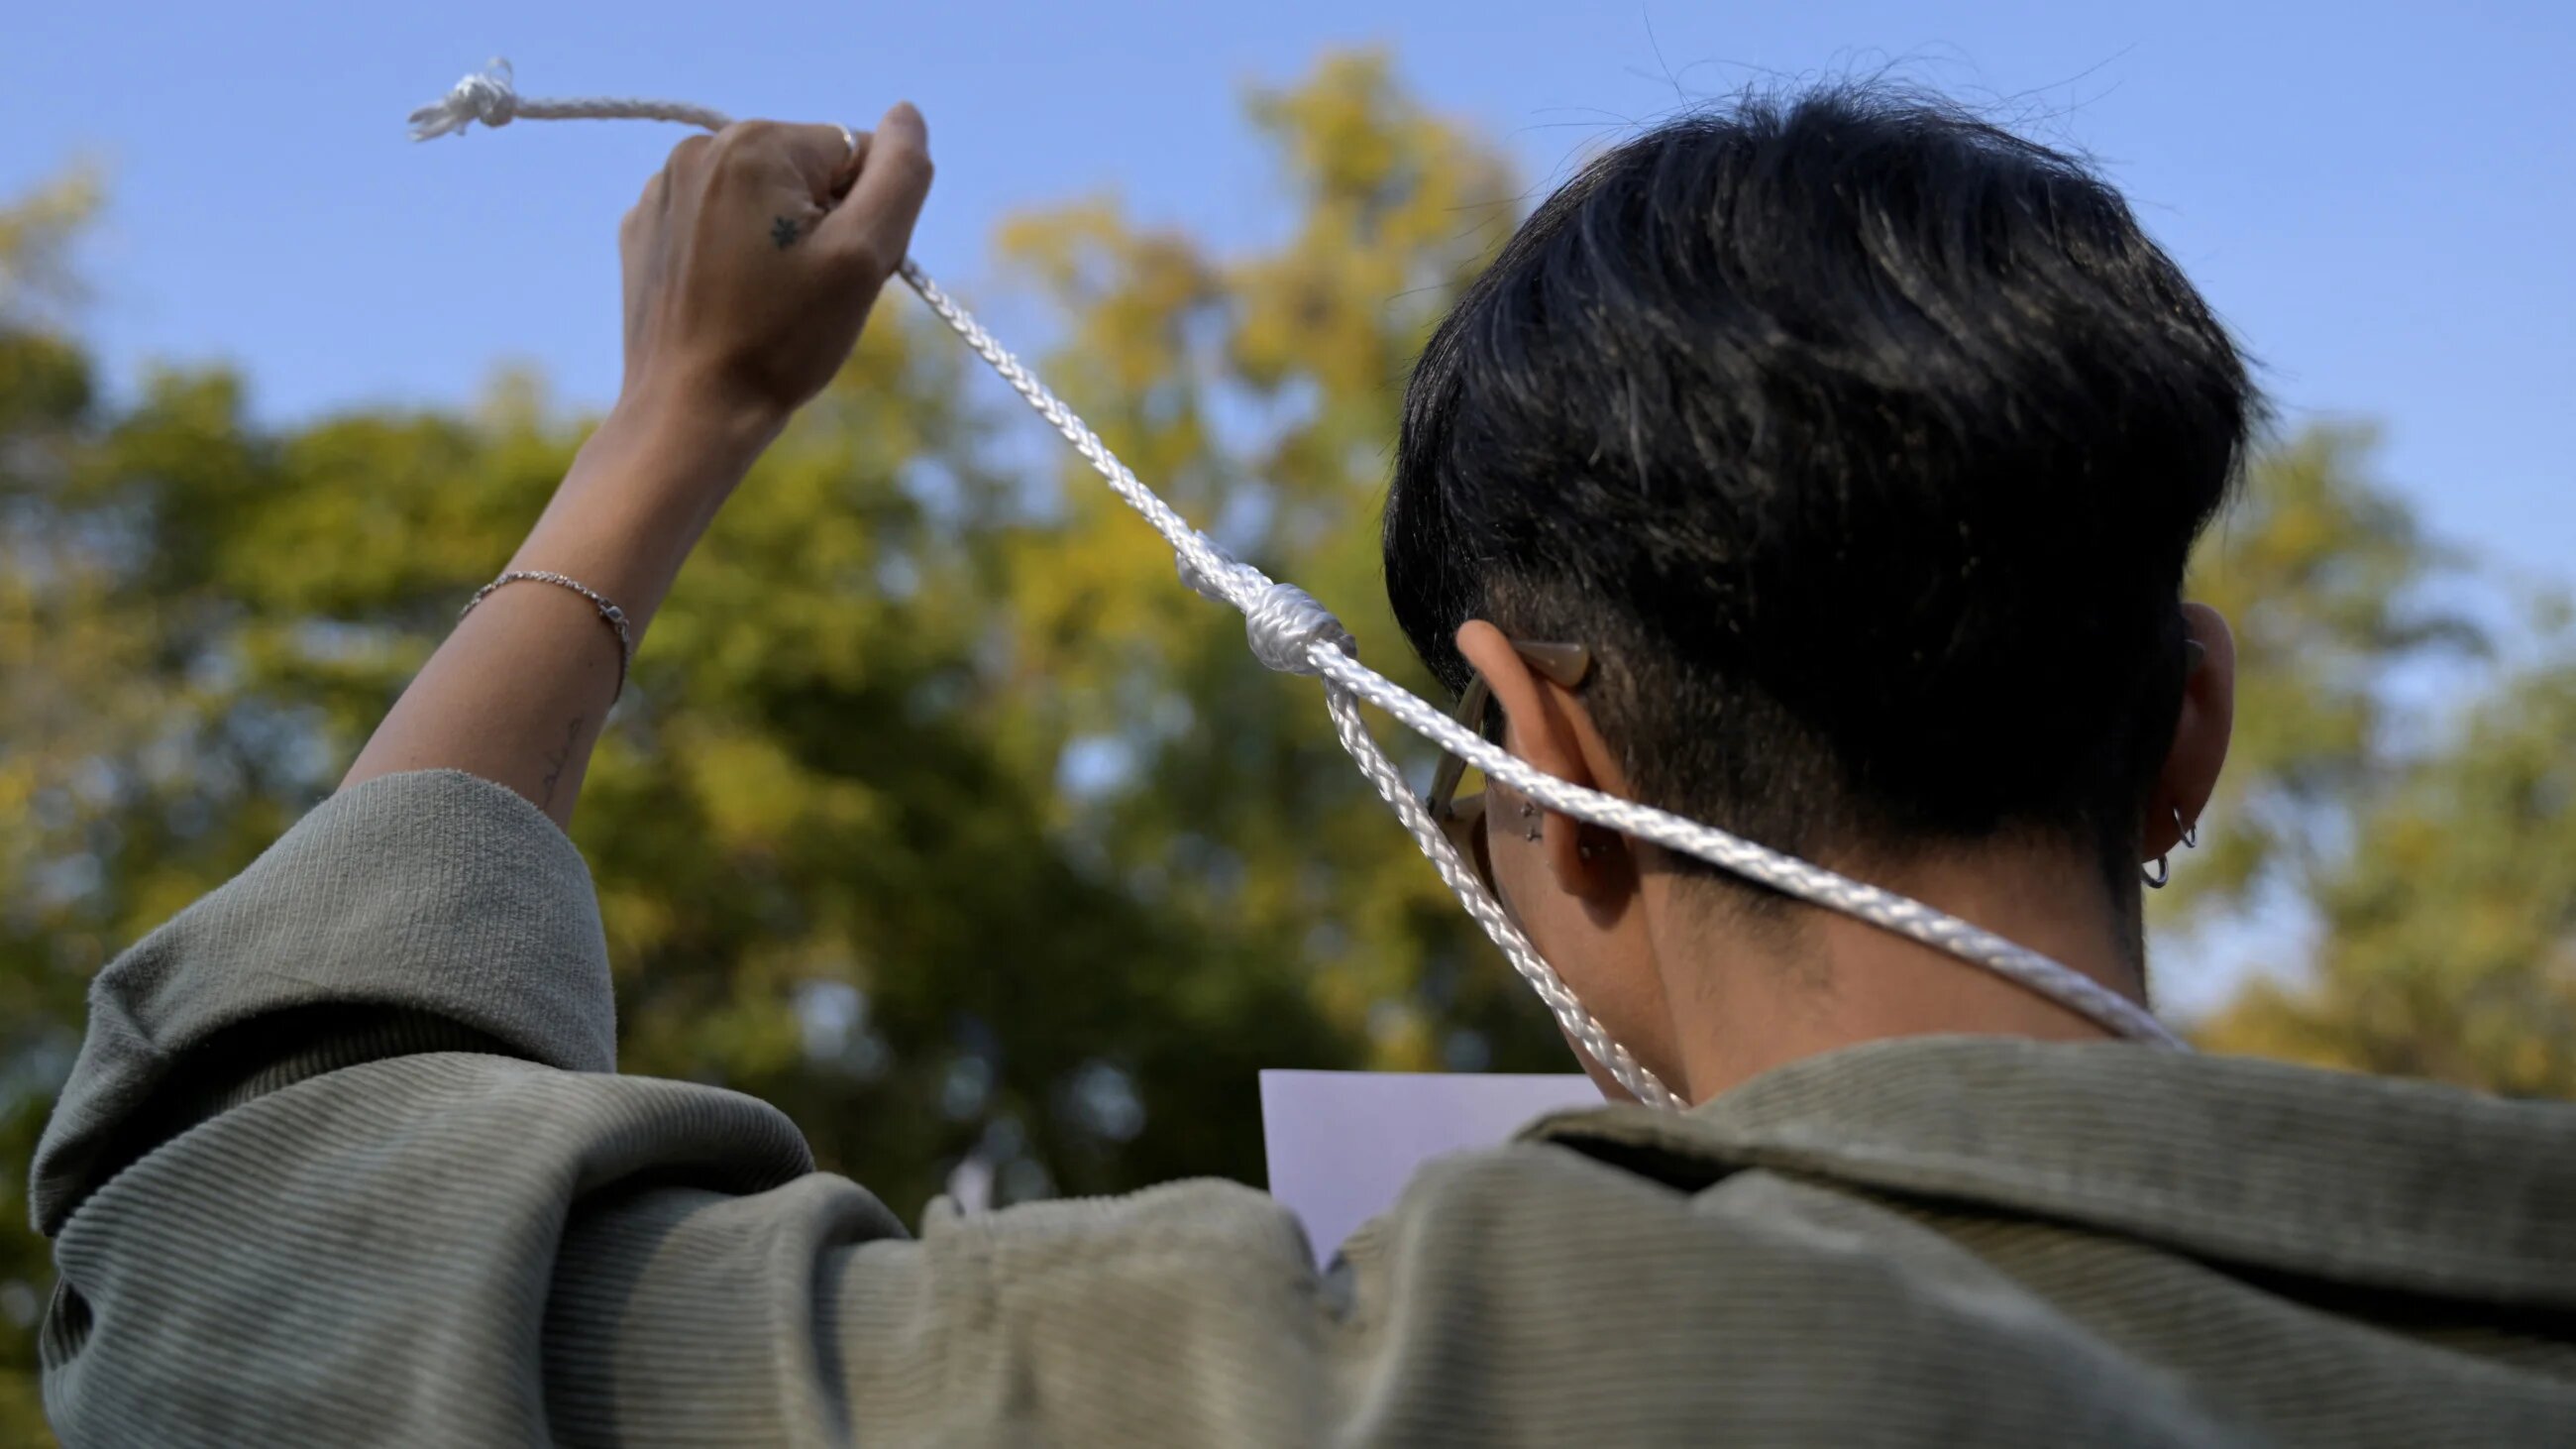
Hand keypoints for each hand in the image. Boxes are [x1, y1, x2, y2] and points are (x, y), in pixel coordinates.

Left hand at [615, 103, 932, 438]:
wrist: (690, 411)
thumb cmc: (782, 340)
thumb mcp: (865, 257)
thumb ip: (900, 175)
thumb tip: (907, 116)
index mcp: (755, 143)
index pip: (855, 154)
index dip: (867, 218)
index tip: (840, 274)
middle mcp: (698, 149)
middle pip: (807, 173)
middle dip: (823, 227)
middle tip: (808, 295)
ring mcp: (663, 190)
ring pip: (763, 199)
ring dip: (781, 242)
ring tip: (768, 304)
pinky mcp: (645, 231)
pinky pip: (718, 224)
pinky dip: (737, 256)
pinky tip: (731, 304)